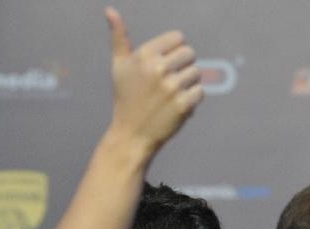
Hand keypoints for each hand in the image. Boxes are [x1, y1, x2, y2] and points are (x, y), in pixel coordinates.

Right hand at [105, 7, 202, 153]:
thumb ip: (119, 37)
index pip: (178, 38)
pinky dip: (192, 99)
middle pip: (190, 54)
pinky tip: (176, 106)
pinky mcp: (183, 105)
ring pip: (197, 73)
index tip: (165, 65)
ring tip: (170, 95)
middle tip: (168, 82)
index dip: (174, 51)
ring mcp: (171, 87)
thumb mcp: (119, 66)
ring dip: (188, 84)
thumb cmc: (126, 98)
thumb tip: (110, 10)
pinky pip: (200, 92)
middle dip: (183, 66)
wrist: (131, 135)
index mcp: (144, 55)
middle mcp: (158, 68)